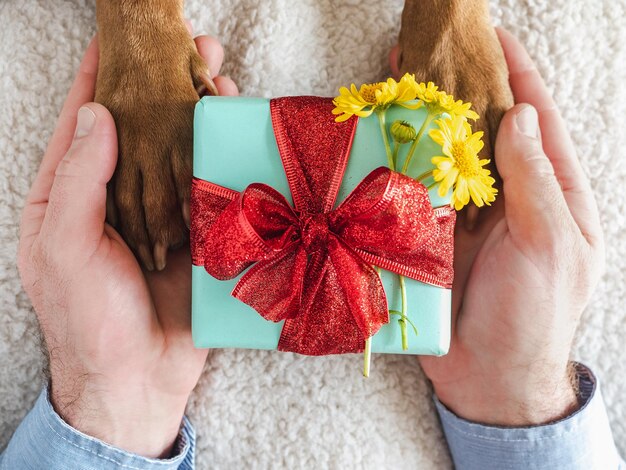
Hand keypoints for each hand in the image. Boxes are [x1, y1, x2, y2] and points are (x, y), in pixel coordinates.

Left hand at [17, 33, 237, 457]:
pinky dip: (224, 156)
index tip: (120, 38)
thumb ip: (79, 180)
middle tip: (187, 47)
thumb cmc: (88, 318)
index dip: (101, 77)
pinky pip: (211, 186)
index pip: (84, 122)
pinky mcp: (198, 234)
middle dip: (162, 85)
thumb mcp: (65, 248)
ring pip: (180, 151)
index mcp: (71, 194)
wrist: (138, 379)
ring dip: (199, 113)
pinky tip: (237, 130)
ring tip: (219, 76)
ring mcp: (161, 213)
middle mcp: (119, 196)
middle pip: (140, 128)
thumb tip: (100, 113)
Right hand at [417, 30, 604, 425]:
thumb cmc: (533, 317)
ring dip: (423, 122)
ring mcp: (470, 215)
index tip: (487, 34)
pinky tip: (380, 143)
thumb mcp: (549, 246)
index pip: (534, 117)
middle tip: (424, 54)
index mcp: (552, 192)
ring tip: (394, 86)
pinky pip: (417, 193)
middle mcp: (510, 196)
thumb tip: (519, 116)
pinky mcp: (435, 237)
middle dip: (457, 89)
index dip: (513, 72)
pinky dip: (400, 166)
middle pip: (483, 129)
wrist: (491, 380)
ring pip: (445, 156)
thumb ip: (533, 181)